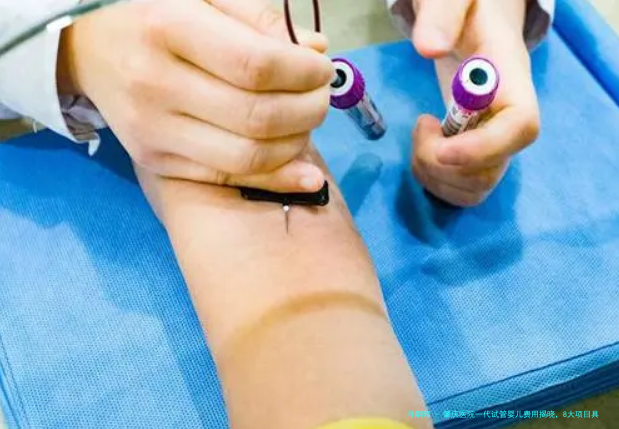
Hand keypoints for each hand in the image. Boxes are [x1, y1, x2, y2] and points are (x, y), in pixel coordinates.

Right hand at [58, 0, 333, 192]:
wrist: (91, 51)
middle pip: (257, 117)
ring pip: (248, 156)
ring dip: (296, 144)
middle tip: (321, 98)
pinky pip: (228, 179)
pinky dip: (277, 179)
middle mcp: (155, 85)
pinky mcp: (156, 163)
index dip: (304, 74)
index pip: (257, 65)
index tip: (322, 70)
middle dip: (309, 111)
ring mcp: (153, 131)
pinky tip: (305, 174)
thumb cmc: (155, 15)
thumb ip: (260, 19)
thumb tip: (316, 52)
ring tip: (306, 122)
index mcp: (168, 29)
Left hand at [409, 0, 539, 206]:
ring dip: (433, 175)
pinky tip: (424, 151)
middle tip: (420, 127)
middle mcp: (510, 120)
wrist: (476, 24)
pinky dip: (434, 182)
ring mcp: (496, 143)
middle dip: (441, 163)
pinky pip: (463, 191)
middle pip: (491, 169)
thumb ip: (443, 14)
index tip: (441, 148)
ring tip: (421, 136)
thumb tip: (428, 48)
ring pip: (474, 188)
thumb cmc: (467, 10)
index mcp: (511, 81)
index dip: (483, 148)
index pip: (520, 127)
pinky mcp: (479, 157)